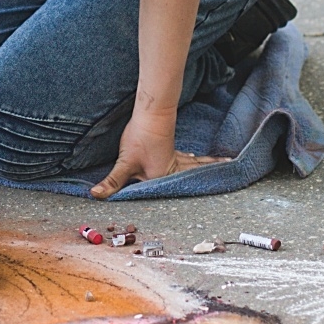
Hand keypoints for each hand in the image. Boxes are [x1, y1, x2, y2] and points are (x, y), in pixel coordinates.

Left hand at [89, 109, 227, 198]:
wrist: (151, 114)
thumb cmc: (140, 138)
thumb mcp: (125, 162)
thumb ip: (112, 182)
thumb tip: (96, 194)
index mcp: (163, 179)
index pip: (170, 193)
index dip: (180, 201)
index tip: (199, 209)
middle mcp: (172, 171)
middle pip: (191, 178)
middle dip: (206, 179)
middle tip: (227, 178)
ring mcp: (173, 158)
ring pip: (191, 167)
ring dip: (204, 168)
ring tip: (220, 168)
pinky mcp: (169, 149)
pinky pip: (185, 159)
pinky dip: (193, 160)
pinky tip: (193, 158)